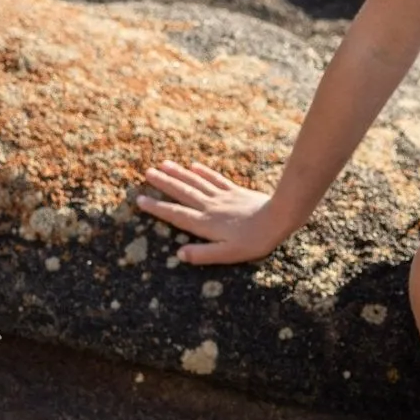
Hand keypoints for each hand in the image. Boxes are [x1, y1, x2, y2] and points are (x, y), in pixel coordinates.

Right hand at [137, 160, 281, 265]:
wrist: (279, 217)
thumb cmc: (254, 241)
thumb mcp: (228, 254)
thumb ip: (203, 255)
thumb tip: (179, 254)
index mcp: (205, 223)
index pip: (176, 214)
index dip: (157, 207)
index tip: (140, 199)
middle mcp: (210, 207)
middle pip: (182, 192)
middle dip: (163, 183)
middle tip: (147, 172)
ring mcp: (222, 196)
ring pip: (195, 182)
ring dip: (178, 173)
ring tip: (163, 164)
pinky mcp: (235, 190)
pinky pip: (215, 179)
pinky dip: (202, 171)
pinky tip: (193, 165)